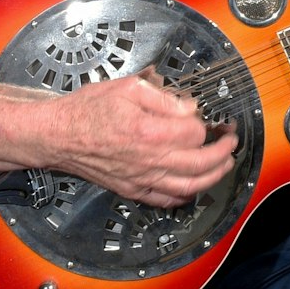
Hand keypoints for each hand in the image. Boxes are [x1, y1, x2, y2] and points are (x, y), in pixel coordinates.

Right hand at [41, 71, 237, 207]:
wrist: (58, 136)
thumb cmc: (87, 110)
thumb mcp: (126, 88)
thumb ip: (163, 98)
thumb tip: (189, 108)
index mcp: (150, 131)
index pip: (195, 132)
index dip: (205, 123)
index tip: (207, 116)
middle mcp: (150, 159)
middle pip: (201, 163)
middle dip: (223, 153)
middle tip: (231, 141)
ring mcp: (142, 178)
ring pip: (189, 186)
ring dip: (214, 177)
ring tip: (225, 165)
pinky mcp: (132, 190)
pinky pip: (166, 200)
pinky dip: (186, 197)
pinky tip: (195, 188)